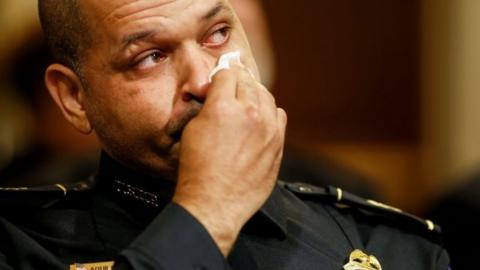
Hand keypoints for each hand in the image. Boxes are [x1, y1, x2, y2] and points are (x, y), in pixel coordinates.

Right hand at [172, 62, 286, 255]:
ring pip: (266, 96)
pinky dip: (270, 113)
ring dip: (255, 94)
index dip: (221, 74)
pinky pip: (279, 116)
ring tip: (245, 101)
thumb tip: (216, 94)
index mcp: (223, 106)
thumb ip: (208, 105)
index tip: (220, 77)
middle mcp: (250, 113)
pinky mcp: (278, 144)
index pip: (228, 73)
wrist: (215, 202)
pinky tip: (260, 118)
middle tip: (232, 84)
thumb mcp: (193, 130)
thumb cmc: (198, 170)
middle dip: (238, 80)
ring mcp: (268, 129)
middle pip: (248, 81)